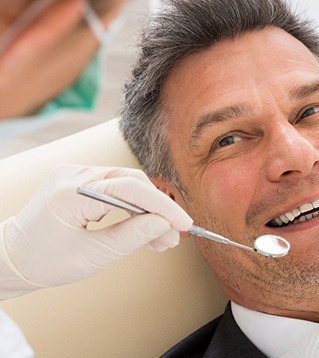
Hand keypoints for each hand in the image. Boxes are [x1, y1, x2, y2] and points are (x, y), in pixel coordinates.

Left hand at [0, 164, 191, 297]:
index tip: (184, 223)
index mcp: (70, 193)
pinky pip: (117, 188)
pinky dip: (133, 207)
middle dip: (158, 209)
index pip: (130, 189)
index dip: (163, 206)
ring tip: (162, 238)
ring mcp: (76, 175)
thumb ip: (131, 237)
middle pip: (132, 182)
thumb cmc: (45, 261)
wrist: (14, 258)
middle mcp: (73, 175)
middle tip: (173, 235)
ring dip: (148, 210)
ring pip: (127, 185)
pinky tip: (145, 227)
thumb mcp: (92, 256)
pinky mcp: (80, 181)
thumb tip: (163, 224)